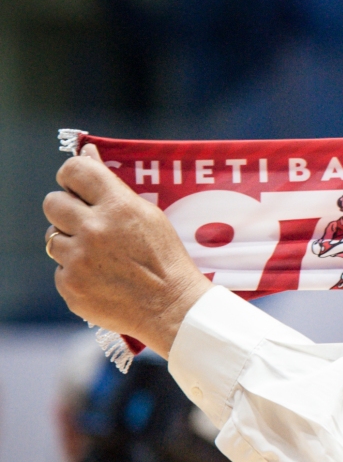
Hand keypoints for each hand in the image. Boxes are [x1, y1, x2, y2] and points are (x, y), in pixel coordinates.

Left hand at [43, 145, 210, 356]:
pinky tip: (101, 277)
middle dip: (66, 210)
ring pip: (51, 238)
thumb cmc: (165, 259)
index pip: (74, 171)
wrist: (172, 308)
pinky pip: (59, 269)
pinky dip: (76, 272)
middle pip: (52, 203)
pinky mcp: (69, 285)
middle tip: (86, 223)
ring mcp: (78, 260)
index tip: (77, 185)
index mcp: (118, 208)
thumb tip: (86, 154)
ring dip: (70, 243)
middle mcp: (93, 231)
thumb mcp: (149, 215)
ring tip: (99, 256)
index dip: (71, 176)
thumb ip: (113, 187)